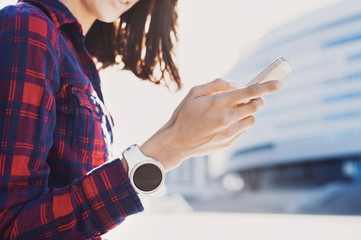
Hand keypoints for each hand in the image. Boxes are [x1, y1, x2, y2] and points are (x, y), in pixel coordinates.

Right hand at [140, 78, 282, 170]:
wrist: (176, 142)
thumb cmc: (183, 114)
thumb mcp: (194, 92)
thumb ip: (217, 84)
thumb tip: (236, 84)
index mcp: (219, 102)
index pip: (250, 92)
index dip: (267, 86)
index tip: (279, 84)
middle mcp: (227, 118)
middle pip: (256, 105)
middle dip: (258, 99)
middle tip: (251, 97)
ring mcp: (229, 132)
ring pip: (251, 119)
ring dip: (247, 112)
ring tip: (233, 112)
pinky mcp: (228, 142)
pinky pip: (243, 130)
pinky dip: (239, 124)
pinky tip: (224, 124)